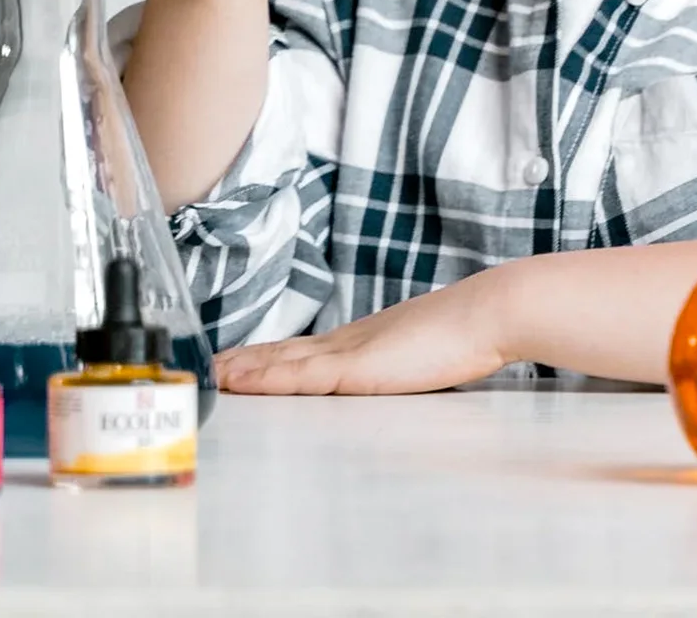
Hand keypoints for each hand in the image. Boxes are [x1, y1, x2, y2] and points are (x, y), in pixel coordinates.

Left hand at [214, 272, 510, 395]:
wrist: (485, 314)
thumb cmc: (466, 334)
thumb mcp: (425, 353)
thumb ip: (405, 362)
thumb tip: (402, 370)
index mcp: (365, 341)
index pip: (307, 351)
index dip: (271, 356)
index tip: (243, 360)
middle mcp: (349, 342)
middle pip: (285, 353)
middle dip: (247, 361)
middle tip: (211, 366)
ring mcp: (349, 352)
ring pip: (283, 362)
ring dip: (245, 369)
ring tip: (213, 374)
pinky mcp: (355, 367)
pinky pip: (299, 376)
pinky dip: (265, 378)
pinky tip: (240, 382)